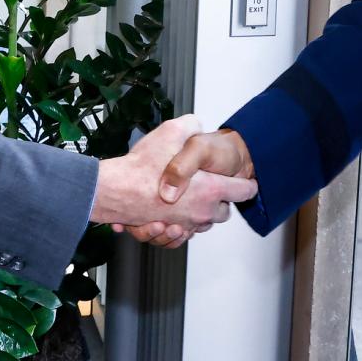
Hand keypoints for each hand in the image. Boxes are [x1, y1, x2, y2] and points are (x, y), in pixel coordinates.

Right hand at [90, 116, 256, 247]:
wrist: (114, 191)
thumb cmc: (142, 166)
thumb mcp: (173, 131)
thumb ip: (192, 125)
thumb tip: (197, 125)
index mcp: (211, 189)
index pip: (245, 192)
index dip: (247, 184)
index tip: (246, 181)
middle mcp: (201, 211)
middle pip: (225, 212)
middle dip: (221, 200)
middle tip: (211, 186)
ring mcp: (184, 225)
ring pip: (203, 224)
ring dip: (200, 213)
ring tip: (188, 198)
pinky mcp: (167, 233)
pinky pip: (183, 235)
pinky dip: (181, 226)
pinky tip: (172, 213)